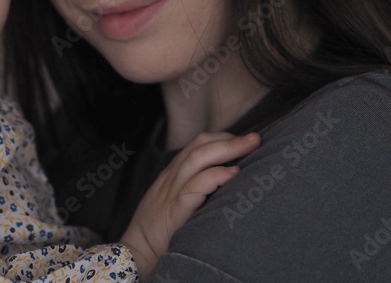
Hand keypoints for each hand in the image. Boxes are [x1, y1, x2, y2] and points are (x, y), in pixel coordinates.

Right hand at [120, 131, 259, 278]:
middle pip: (199, 147)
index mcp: (173, 174)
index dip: (222, 138)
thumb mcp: (173, 200)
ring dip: (226, 150)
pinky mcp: (173, 212)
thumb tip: (227, 180)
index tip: (244, 139)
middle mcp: (172, 178)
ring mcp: (171, 193)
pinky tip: (232, 174)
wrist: (135, 252)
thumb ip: (193, 187)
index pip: (197, 145)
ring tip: (249, 147)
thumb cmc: (159, 229)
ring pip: (196, 160)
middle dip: (229, 140)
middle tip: (255, 138)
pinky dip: (214, 177)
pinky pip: (193, 188)